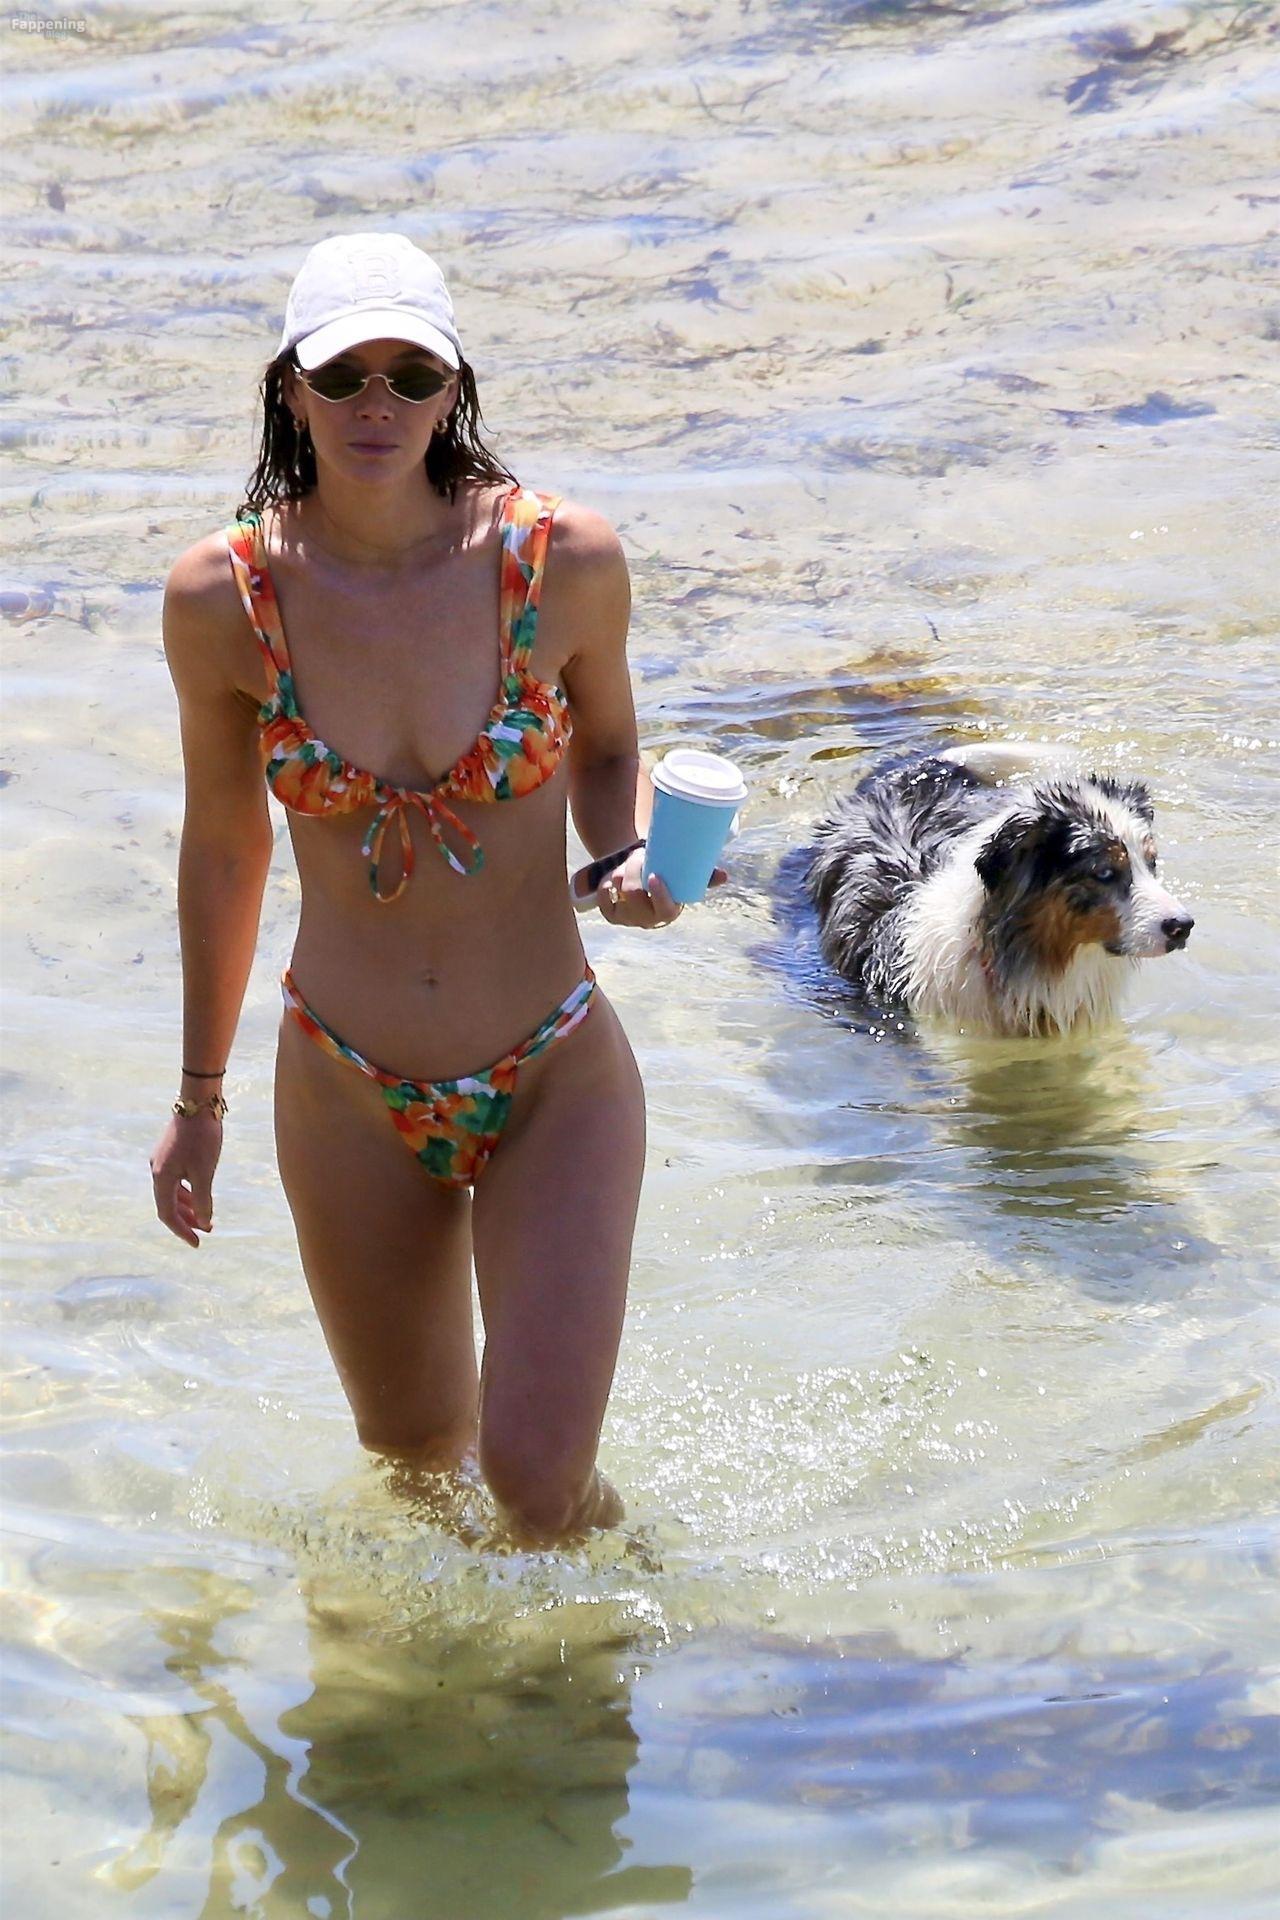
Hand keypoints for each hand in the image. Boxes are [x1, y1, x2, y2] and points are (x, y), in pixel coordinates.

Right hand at [150, 1110, 222, 1247]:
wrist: (199, 1102)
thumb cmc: (202, 1137)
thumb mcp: (205, 1171)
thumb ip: (203, 1199)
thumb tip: (205, 1223)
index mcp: (161, 1177)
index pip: (167, 1213)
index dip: (181, 1231)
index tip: (197, 1243)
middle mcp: (157, 1170)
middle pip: (169, 1204)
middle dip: (187, 1220)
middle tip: (206, 1232)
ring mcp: (162, 1160)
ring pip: (174, 1192)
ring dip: (190, 1206)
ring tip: (208, 1218)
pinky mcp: (171, 1152)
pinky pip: (177, 1179)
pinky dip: (189, 1191)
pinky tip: (202, 1195)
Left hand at [597, 846, 727, 927]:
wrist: (638, 879)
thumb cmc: (666, 876)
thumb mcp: (683, 876)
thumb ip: (703, 876)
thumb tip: (725, 875)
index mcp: (668, 913)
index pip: (665, 910)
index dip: (659, 895)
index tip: (654, 875)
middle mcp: (647, 920)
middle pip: (635, 895)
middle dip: (635, 870)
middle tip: (640, 854)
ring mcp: (626, 918)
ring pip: (618, 889)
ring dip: (623, 870)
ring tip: (631, 861)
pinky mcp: (609, 913)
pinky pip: (603, 893)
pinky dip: (607, 881)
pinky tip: (614, 876)